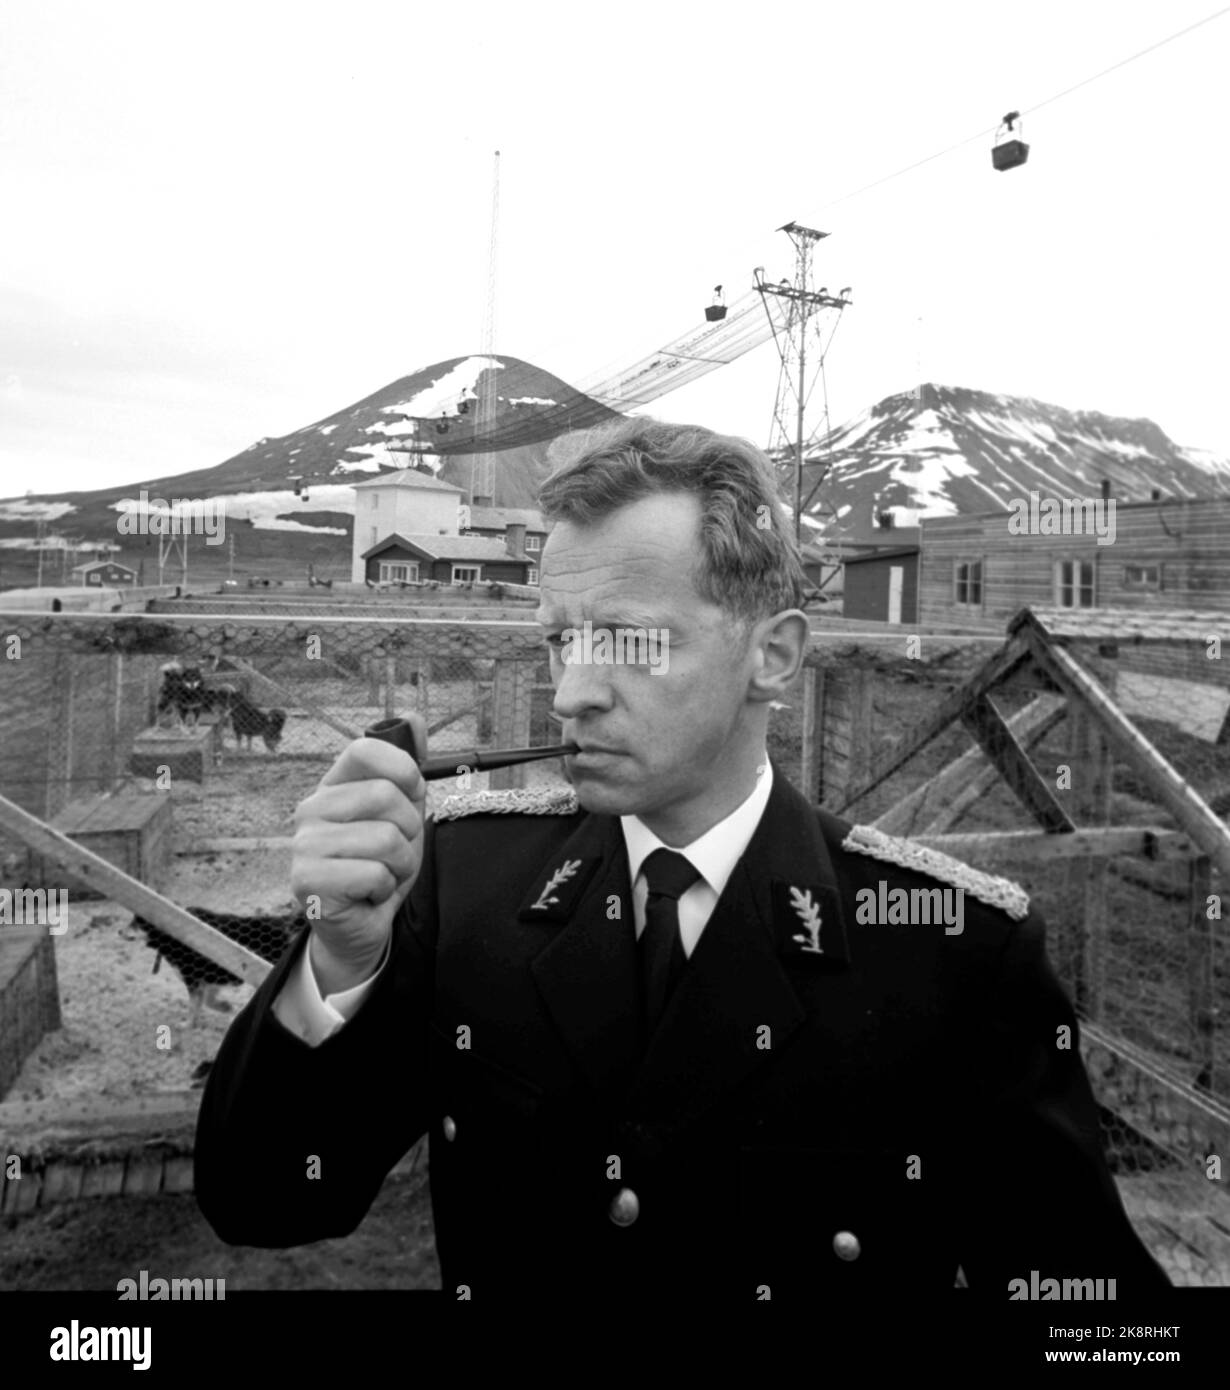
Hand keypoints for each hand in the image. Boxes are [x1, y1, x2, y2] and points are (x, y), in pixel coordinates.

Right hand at [290, 711, 427, 993]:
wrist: (361, 925)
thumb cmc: (380, 866)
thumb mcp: (403, 813)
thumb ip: (409, 766)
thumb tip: (413, 716)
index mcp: (333, 786)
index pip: (363, 751)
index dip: (401, 769)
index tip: (413, 791)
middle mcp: (311, 809)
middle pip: (383, 796)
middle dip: (409, 831)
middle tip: (395, 852)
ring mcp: (304, 844)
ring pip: (385, 839)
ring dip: (401, 865)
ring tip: (383, 875)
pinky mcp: (306, 880)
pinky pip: (374, 873)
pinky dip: (384, 888)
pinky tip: (368, 894)